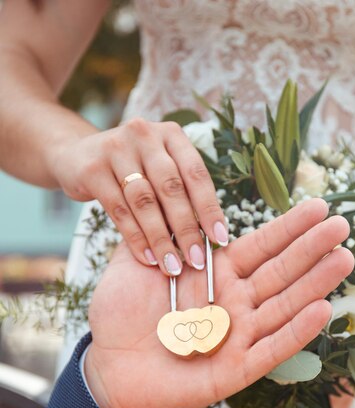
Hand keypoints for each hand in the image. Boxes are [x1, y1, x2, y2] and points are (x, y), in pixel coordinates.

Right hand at [50, 119, 226, 275]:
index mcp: (170, 135)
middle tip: (196, 260)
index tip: (220, 239)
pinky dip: (135, 237)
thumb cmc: (129, 170)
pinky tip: (147, 257)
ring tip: (172, 265)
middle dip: (186, 229)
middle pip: (171, 188)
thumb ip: (180, 192)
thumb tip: (208, 236)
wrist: (75, 155)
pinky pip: (118, 209)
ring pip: (144, 201)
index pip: (196, 174)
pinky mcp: (92, 168)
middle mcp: (145, 135)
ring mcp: (116, 148)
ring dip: (161, 238)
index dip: (210, 209)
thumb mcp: (157, 169)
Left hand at [84, 199, 353, 407]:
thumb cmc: (120, 317)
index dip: (288, 228)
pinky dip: (295, 332)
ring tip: (343, 259)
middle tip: (342, 226)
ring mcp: (238, 336)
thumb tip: (164, 194)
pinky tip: (321, 311)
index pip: (258, 247)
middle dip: (311, 248)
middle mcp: (233, 303)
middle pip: (279, 272)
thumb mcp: (130, 266)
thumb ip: (152, 233)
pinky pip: (270, 348)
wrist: (109, 368)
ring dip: (314, 284)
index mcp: (214, 275)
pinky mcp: (236, 369)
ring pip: (283, 306)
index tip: (318, 206)